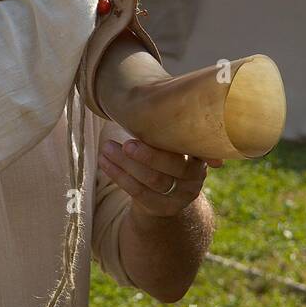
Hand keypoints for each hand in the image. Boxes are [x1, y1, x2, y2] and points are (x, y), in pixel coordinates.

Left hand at [97, 138, 222, 218]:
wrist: (165, 195)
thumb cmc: (163, 157)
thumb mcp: (172, 144)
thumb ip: (167, 130)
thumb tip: (146, 98)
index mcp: (201, 154)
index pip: (192, 147)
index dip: (172, 138)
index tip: (150, 126)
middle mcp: (196, 177)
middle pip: (173, 166)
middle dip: (147, 155)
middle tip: (125, 144)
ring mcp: (181, 196)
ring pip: (153, 180)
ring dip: (126, 163)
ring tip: (106, 148)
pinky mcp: (163, 208)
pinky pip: (138, 192)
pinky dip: (119, 176)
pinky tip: (104, 162)